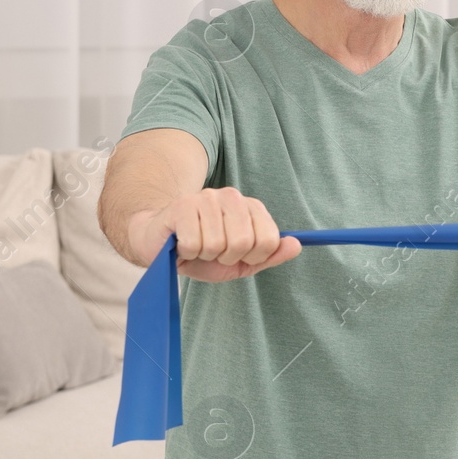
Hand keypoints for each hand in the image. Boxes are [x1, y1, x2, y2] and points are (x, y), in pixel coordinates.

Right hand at [127, 187, 301, 280]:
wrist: (161, 245)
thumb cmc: (203, 254)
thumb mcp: (241, 262)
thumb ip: (269, 255)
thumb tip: (297, 245)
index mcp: (250, 207)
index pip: (270, 239)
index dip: (255, 257)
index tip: (240, 256)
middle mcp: (230, 197)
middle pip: (244, 242)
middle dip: (228, 257)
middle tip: (214, 253)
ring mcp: (205, 198)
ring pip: (218, 244)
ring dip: (205, 255)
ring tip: (197, 247)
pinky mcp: (181, 206)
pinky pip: (195, 244)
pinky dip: (188, 253)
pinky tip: (183, 244)